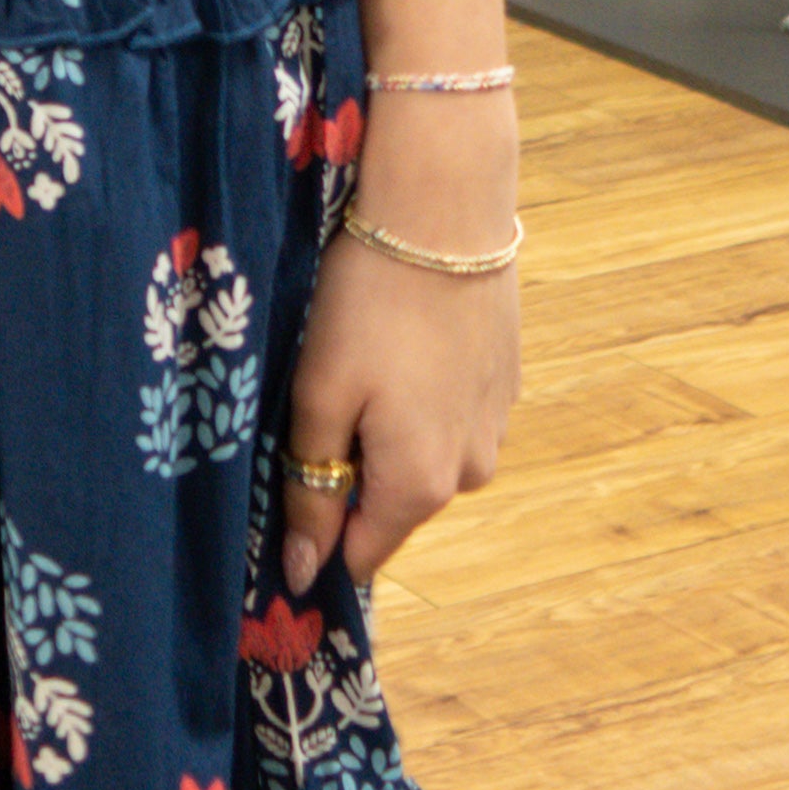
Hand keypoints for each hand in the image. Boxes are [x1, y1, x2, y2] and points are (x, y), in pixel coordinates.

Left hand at [276, 95, 519, 596]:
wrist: (444, 214)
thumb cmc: (367, 304)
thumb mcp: (319, 396)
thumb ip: (311, 490)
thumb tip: (306, 575)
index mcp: (421, 485)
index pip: (361, 554)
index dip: (316, 533)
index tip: (284, 484)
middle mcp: (470, 472)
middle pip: (391, 505)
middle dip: (349, 470)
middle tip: (318, 397)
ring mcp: (495, 429)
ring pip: (421, 459)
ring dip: (385, 432)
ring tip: (360, 362)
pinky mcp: (504, 386)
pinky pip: (448, 419)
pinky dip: (418, 398)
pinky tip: (399, 345)